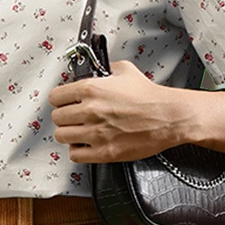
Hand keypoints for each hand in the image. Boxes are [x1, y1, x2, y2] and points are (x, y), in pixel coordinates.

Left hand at [48, 60, 192, 162]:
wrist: (169, 116)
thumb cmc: (150, 96)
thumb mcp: (125, 70)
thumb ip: (104, 70)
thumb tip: (93, 71)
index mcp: (91, 89)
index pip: (55, 97)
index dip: (60, 99)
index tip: (64, 102)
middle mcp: (90, 111)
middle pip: (57, 118)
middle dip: (64, 116)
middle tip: (73, 117)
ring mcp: (96, 133)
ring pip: (62, 136)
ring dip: (69, 134)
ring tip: (78, 131)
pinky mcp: (104, 152)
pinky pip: (75, 155)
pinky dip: (78, 150)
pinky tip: (85, 144)